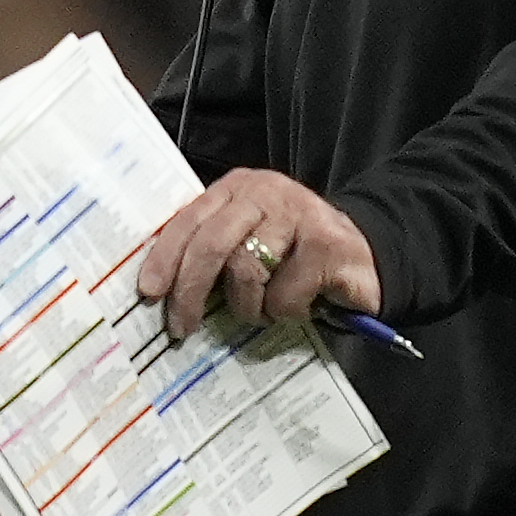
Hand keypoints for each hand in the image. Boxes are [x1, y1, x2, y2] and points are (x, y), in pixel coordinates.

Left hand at [134, 169, 380, 343]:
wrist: (367, 255)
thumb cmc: (294, 255)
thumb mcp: (248, 241)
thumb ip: (213, 251)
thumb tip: (162, 290)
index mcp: (237, 189)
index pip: (188, 221)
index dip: (165, 258)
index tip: (149, 292)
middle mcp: (265, 193)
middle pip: (211, 244)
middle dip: (190, 290)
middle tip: (182, 326)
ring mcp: (299, 215)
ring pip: (246, 273)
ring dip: (250, 306)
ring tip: (265, 309)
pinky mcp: (328, 245)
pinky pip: (284, 295)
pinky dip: (286, 311)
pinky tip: (302, 303)